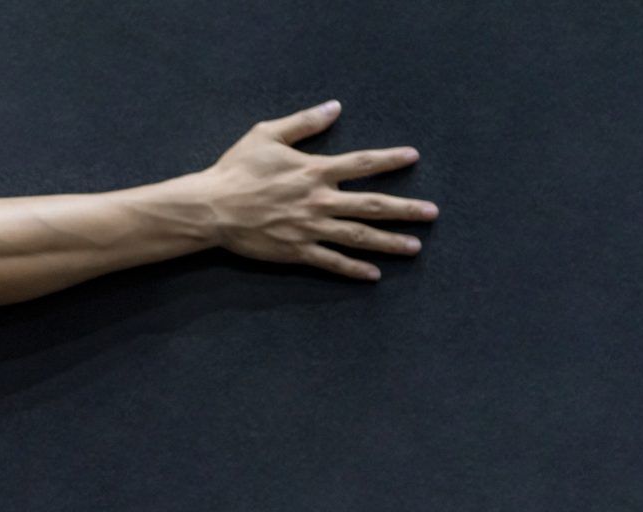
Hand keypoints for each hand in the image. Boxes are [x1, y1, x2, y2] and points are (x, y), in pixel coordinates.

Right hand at [199, 99, 438, 281]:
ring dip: (389, 241)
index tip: (413, 158)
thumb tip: (334, 107)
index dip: (390, 160)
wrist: (211, 208)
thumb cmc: (236, 170)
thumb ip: (304, 122)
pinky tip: (374, 274)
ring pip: (358, 236)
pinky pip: (330, 261)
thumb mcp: (267, 135)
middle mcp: (318, 201)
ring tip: (415, 247)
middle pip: (371, 205)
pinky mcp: (296, 251)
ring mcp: (309, 228)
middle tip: (431, 213)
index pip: (362, 164)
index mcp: (313, 171)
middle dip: (404, 209)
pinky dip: (353, 269)